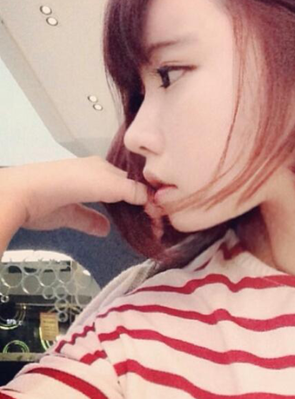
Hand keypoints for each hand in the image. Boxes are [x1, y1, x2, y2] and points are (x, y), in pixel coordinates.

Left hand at [0, 156, 148, 236]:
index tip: (162, 210)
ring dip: (124, 216)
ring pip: (109, 205)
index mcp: (104, 167)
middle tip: (155, 223)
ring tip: (141, 228)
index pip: (132, 179)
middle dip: (139, 205)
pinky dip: (101, 225)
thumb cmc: (73, 183)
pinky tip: (108, 231)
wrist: (29, 194)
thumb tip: (152, 202)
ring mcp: (80, 195)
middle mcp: (94, 178)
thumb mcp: (108, 183)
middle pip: (122, 192)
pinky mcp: (69, 213)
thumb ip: (132, 192)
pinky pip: (91, 219)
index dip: (148, 194)